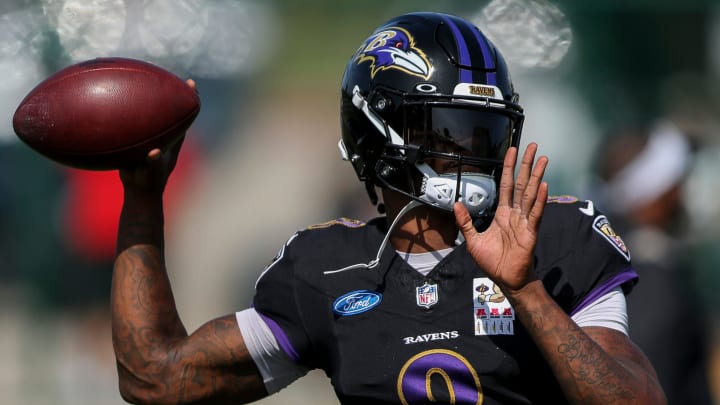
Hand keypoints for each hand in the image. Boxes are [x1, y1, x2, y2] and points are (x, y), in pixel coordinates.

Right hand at [119, 79, 195, 193]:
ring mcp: (152, 137)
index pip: (185, 115)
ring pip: (152, 115)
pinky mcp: (137, 141)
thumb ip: (153, 163)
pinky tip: (114, 101)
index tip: (191, 83)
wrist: (138, 191)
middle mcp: (164, 135)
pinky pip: (133, 123)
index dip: (190, 100)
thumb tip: (154, 152)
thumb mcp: (151, 173)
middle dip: (171, 92)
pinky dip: (127, 114)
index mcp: (173, 140)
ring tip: (143, 78)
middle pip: (170, 110)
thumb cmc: (149, 182)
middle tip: (169, 74)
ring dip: (149, 99)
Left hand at [454, 143, 547, 294]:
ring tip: (543, 159)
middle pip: (521, 184)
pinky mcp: (531, 232)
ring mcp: (524, 222)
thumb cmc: (493, 262)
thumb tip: (456, 204)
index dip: (508, 168)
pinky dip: (540, 199)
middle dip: (526, 165)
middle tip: (532, 146)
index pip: (506, 185)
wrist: (506, 280)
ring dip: (537, 176)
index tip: (512, 151)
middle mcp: (515, 214)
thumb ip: (466, 221)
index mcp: (503, 214)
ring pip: (531, 194)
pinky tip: (544, 185)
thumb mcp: (472, 240)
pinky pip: (535, 213)